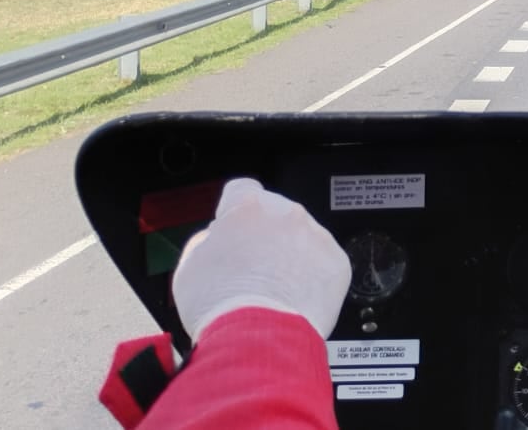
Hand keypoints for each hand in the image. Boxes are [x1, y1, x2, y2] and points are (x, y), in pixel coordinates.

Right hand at [172, 179, 350, 341]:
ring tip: (273, 290)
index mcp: (247, 207)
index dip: (235, 210)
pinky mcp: (337, 262)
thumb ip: (208, 242)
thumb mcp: (191, 266)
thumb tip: (219, 241)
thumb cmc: (220, 306)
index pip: (242, 190)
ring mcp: (315, 236)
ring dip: (291, 256)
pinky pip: (323, 263)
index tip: (235, 226)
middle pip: (276, 216)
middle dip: (266, 237)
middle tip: (253, 270)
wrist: (258, 337)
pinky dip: (312, 277)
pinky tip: (293, 298)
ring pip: (302, 239)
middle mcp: (286, 214)